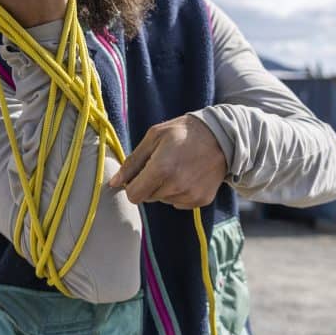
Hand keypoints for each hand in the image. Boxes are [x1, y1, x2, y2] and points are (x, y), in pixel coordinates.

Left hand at [109, 115, 227, 208]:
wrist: (222, 136)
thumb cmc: (184, 132)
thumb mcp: (154, 137)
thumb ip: (132, 161)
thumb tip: (114, 183)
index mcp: (161, 169)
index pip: (133, 195)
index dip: (132, 185)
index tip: (140, 174)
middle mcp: (175, 186)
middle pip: (148, 198)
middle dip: (149, 184)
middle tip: (163, 164)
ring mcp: (190, 195)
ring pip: (163, 200)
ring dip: (165, 188)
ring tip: (178, 167)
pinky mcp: (201, 200)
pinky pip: (179, 202)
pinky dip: (179, 192)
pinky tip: (189, 174)